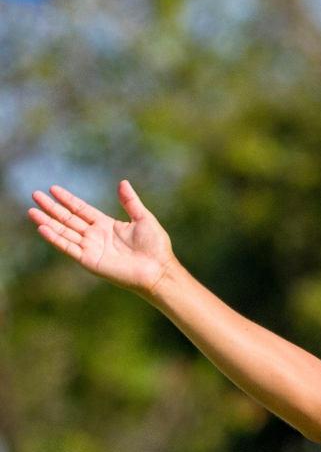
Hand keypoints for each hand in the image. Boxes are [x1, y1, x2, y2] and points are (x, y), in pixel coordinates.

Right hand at [28, 181, 175, 296]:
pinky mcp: (89, 260)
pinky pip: (69, 248)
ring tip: (32, 211)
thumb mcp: (143, 218)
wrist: (158, 269)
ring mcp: (91, 248)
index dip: (67, 199)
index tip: (53, 189)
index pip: (81, 209)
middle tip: (35, 195)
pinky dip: (55, 239)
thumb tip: (122, 182)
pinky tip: (42, 228)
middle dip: (51, 208)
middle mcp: (95, 236)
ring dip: (48, 222)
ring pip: (64, 232)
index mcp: (106, 225)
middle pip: (68, 219)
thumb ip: (130, 202)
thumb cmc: (155, 246)